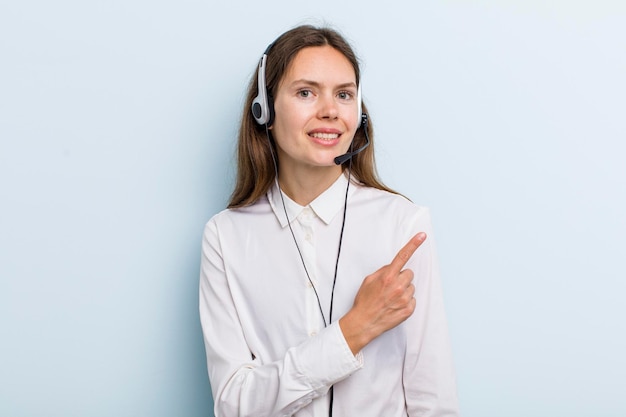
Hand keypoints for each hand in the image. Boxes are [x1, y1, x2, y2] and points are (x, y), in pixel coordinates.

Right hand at [339, 232, 425, 354]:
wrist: (364, 322)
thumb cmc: (365, 302)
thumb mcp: (369, 280)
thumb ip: (383, 271)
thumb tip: (393, 267)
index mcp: (387, 277)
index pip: (403, 256)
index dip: (413, 244)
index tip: (422, 236)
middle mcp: (398, 286)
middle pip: (409, 273)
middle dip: (402, 278)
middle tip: (391, 286)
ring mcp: (404, 299)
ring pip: (411, 287)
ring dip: (404, 290)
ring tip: (391, 298)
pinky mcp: (408, 310)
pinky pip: (413, 299)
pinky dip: (405, 301)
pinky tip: (395, 305)